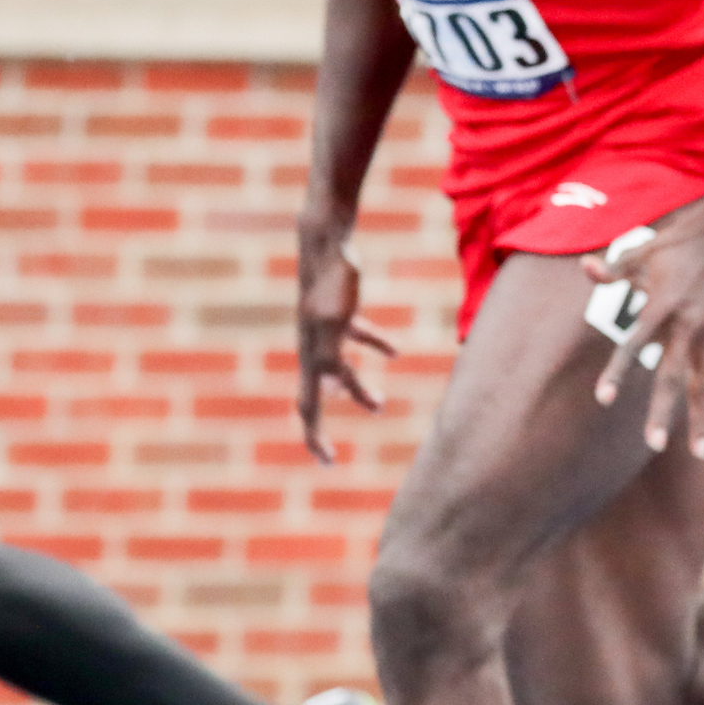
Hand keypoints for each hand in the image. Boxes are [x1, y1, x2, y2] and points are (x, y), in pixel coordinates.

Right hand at [295, 217, 393, 464]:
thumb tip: (330, 388)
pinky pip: (356, 337)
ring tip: (379, 406)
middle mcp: (312, 347)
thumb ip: (331, 354)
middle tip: (331, 458)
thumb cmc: (331, 283)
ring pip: (338, 370)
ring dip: (357, 389)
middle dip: (321, 428)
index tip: (329, 462)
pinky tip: (395, 353)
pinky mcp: (341, 311)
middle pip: (314, 397)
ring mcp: (325, 330)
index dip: (315, 436)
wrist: (326, 242)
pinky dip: (374, 346)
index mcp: (310, 355)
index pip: (308, 406)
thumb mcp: (332, 323)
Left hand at [584, 200, 703, 459]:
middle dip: (663, 412)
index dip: (617, 371)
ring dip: (702, 420)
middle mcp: (688, 324)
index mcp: (661, 305)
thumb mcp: (642, 251)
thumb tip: (586, 268)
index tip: (602, 398)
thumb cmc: (678, 243)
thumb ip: (615, 270)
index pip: (633, 344)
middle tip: (652, 445)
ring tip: (700, 455)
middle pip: (674, 375)